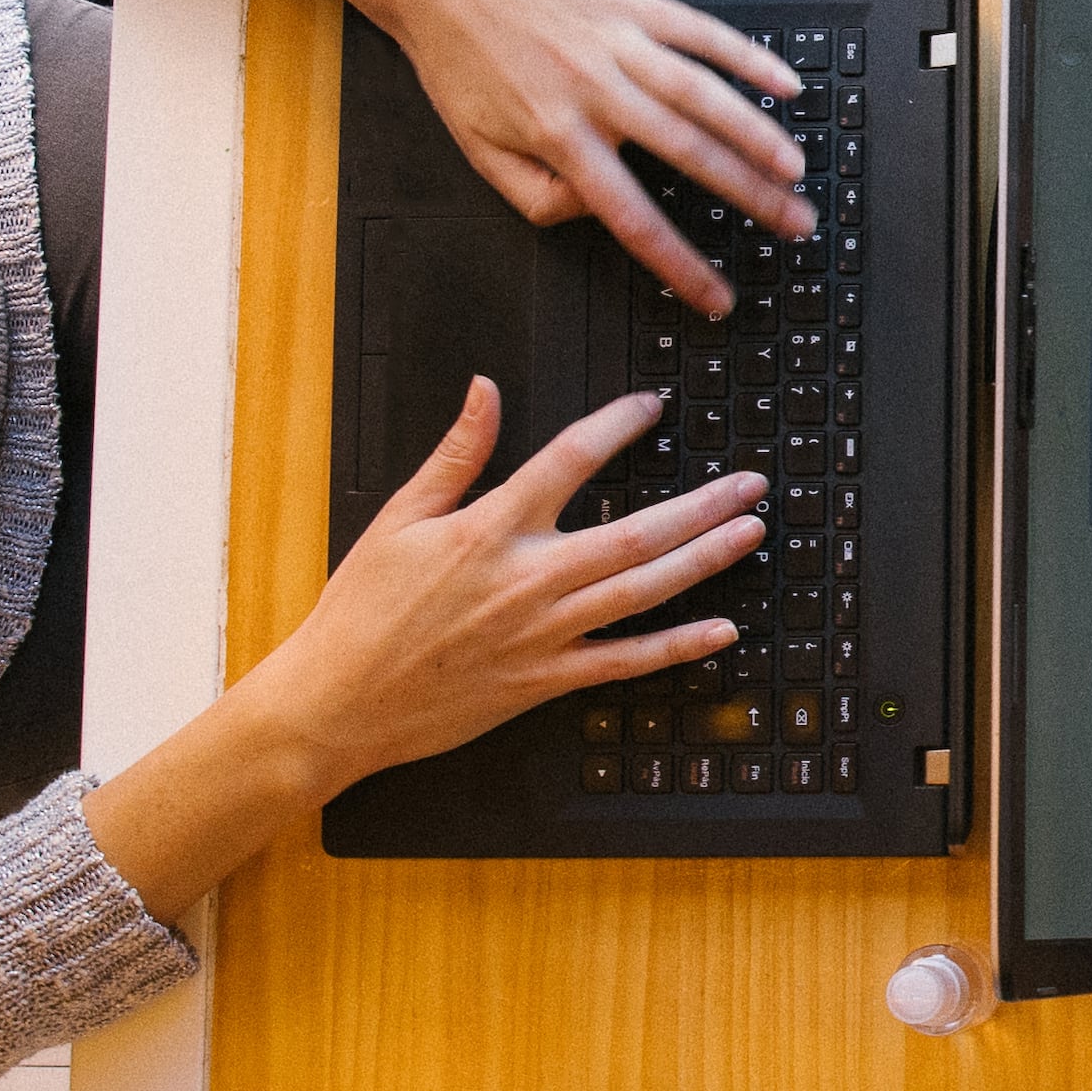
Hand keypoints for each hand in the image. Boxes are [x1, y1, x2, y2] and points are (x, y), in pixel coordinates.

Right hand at [253, 381, 757, 784]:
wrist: (339, 701)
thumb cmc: (362, 609)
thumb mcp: (399, 517)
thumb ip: (455, 453)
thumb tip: (485, 389)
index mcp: (489, 528)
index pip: (570, 460)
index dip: (618, 426)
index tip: (653, 407)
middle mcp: (528, 578)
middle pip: (635, 531)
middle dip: (702, 504)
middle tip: (752, 483)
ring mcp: (544, 634)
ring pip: (643, 591)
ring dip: (705, 560)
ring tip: (752, 534)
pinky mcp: (546, 681)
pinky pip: (626, 663)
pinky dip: (678, 647)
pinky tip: (723, 629)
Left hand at [306, 0, 811, 316]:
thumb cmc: (456, 59)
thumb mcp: (476, 148)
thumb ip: (536, 196)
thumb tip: (594, 212)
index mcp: (557, 135)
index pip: (632, 216)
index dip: (680, 264)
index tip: (714, 296)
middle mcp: (595, 90)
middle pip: (690, 155)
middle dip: (751, 197)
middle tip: (796, 225)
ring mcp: (617, 42)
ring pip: (704, 95)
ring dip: (758, 134)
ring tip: (796, 169)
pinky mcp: (628, 1)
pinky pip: (700, 32)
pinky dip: (746, 58)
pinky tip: (782, 83)